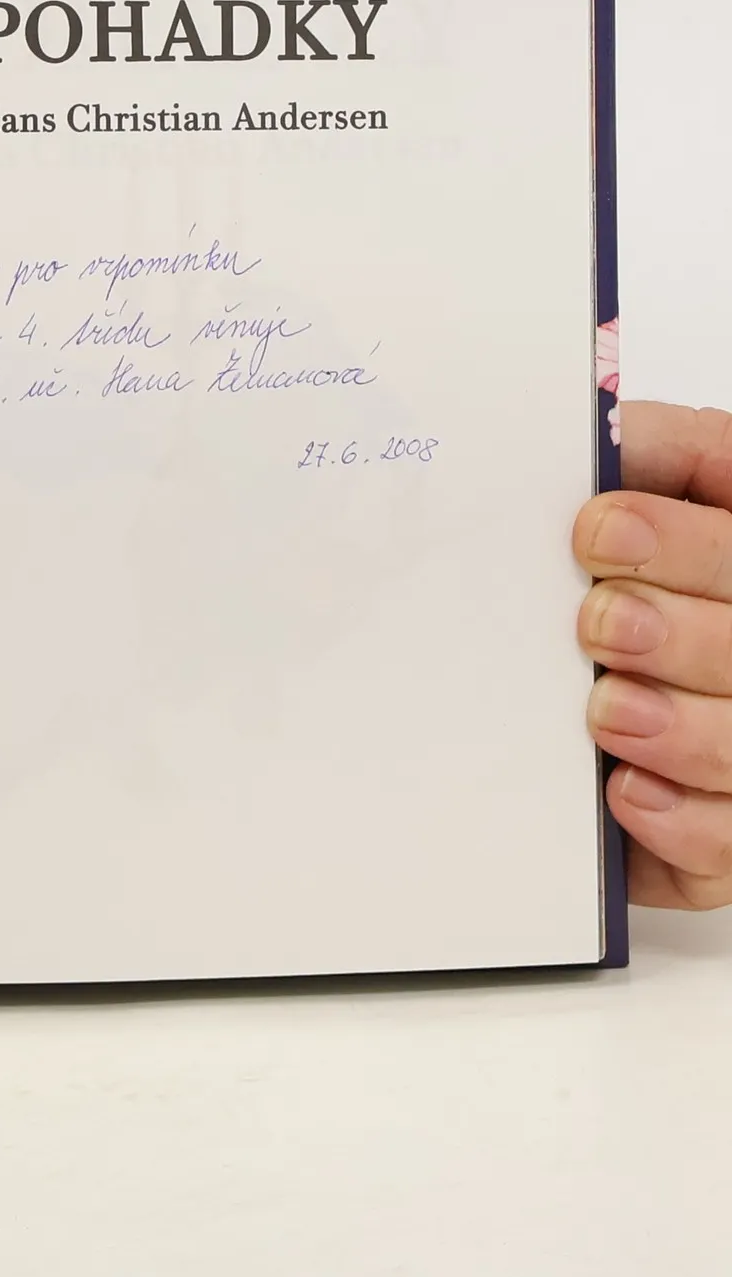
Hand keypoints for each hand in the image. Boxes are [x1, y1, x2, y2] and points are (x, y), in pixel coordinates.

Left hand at [576, 402, 731, 907]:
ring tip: (607, 711)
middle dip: (679, 631)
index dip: (685, 542)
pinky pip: (726, 844)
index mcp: (730, 562)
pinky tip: (624, 793)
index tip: (597, 530)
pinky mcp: (721, 838)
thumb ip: (644, 456)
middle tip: (598, 622)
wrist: (562, 692)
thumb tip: (612, 432)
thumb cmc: (600, 582)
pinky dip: (678, 822)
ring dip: (680, 728)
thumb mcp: (627, 500)